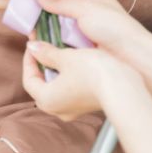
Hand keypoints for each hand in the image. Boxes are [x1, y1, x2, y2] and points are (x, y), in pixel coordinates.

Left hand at [21, 40, 138, 121]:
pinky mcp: (84, 105)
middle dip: (41, 63)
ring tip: (58, 50)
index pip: (28, 79)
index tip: (33, 42)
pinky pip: (68, 90)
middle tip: (43, 44)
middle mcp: (56, 109)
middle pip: (40, 84)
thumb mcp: (66, 57)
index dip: (28, 59)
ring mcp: (71, 110)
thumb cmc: (93, 73)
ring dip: (54, 69)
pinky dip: (65, 75)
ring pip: (55, 87)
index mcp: (46, 100)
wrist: (123, 88)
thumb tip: (33, 47)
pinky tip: (73, 61)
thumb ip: (47, 53)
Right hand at [34, 0, 150, 61]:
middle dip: (45, 11)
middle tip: (26, 13)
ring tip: (29, 29)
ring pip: (60, 26)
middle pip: (61, 9)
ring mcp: (86, 31)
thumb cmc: (115, 28)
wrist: (134, 59)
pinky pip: (63, 43)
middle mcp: (89, 12)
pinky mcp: (83, 49)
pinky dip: (52, 42)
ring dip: (46, 28)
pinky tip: (39, 43)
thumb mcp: (86, 8)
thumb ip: (61, 1)